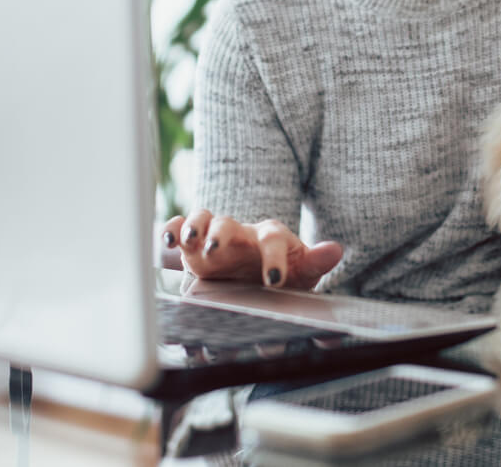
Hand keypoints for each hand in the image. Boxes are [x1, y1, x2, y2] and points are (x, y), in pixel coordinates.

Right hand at [161, 209, 342, 289]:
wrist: (255, 276)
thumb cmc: (281, 272)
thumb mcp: (301, 270)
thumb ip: (316, 261)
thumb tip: (336, 250)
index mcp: (270, 237)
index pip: (273, 239)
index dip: (273, 258)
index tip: (273, 280)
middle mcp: (241, 232)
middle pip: (230, 223)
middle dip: (221, 234)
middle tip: (216, 249)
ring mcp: (215, 235)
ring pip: (202, 219)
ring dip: (194, 227)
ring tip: (188, 242)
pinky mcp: (193, 244)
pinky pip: (179, 228)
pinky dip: (171, 230)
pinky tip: (165, 241)